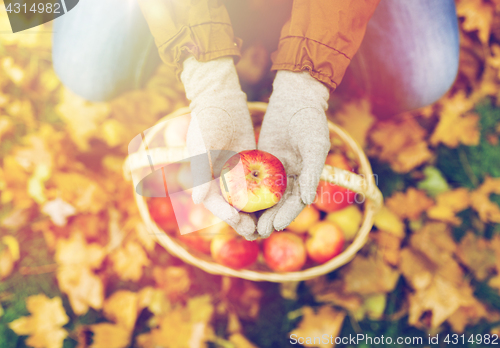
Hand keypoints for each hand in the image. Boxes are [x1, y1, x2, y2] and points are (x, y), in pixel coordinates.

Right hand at [181, 56, 257, 239]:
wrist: (221, 101)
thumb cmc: (207, 122)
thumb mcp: (201, 147)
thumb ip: (198, 173)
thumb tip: (196, 201)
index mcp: (204, 180)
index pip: (217, 205)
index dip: (230, 218)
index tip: (244, 227)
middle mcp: (218, 180)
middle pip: (232, 207)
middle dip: (245, 221)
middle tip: (261, 233)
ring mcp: (234, 173)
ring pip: (247, 199)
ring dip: (257, 213)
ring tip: (270, 225)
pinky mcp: (248, 165)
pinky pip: (258, 183)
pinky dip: (265, 194)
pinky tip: (279, 203)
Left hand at [257, 70, 330, 237]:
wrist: (295, 98)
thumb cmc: (310, 120)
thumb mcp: (315, 145)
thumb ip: (313, 172)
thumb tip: (308, 199)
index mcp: (307, 176)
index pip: (297, 201)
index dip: (287, 215)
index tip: (275, 226)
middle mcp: (292, 176)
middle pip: (280, 203)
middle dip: (270, 217)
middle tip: (258, 231)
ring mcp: (276, 169)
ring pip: (266, 194)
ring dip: (257, 209)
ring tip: (245, 223)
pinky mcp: (262, 160)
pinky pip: (254, 177)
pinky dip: (246, 189)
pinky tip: (235, 200)